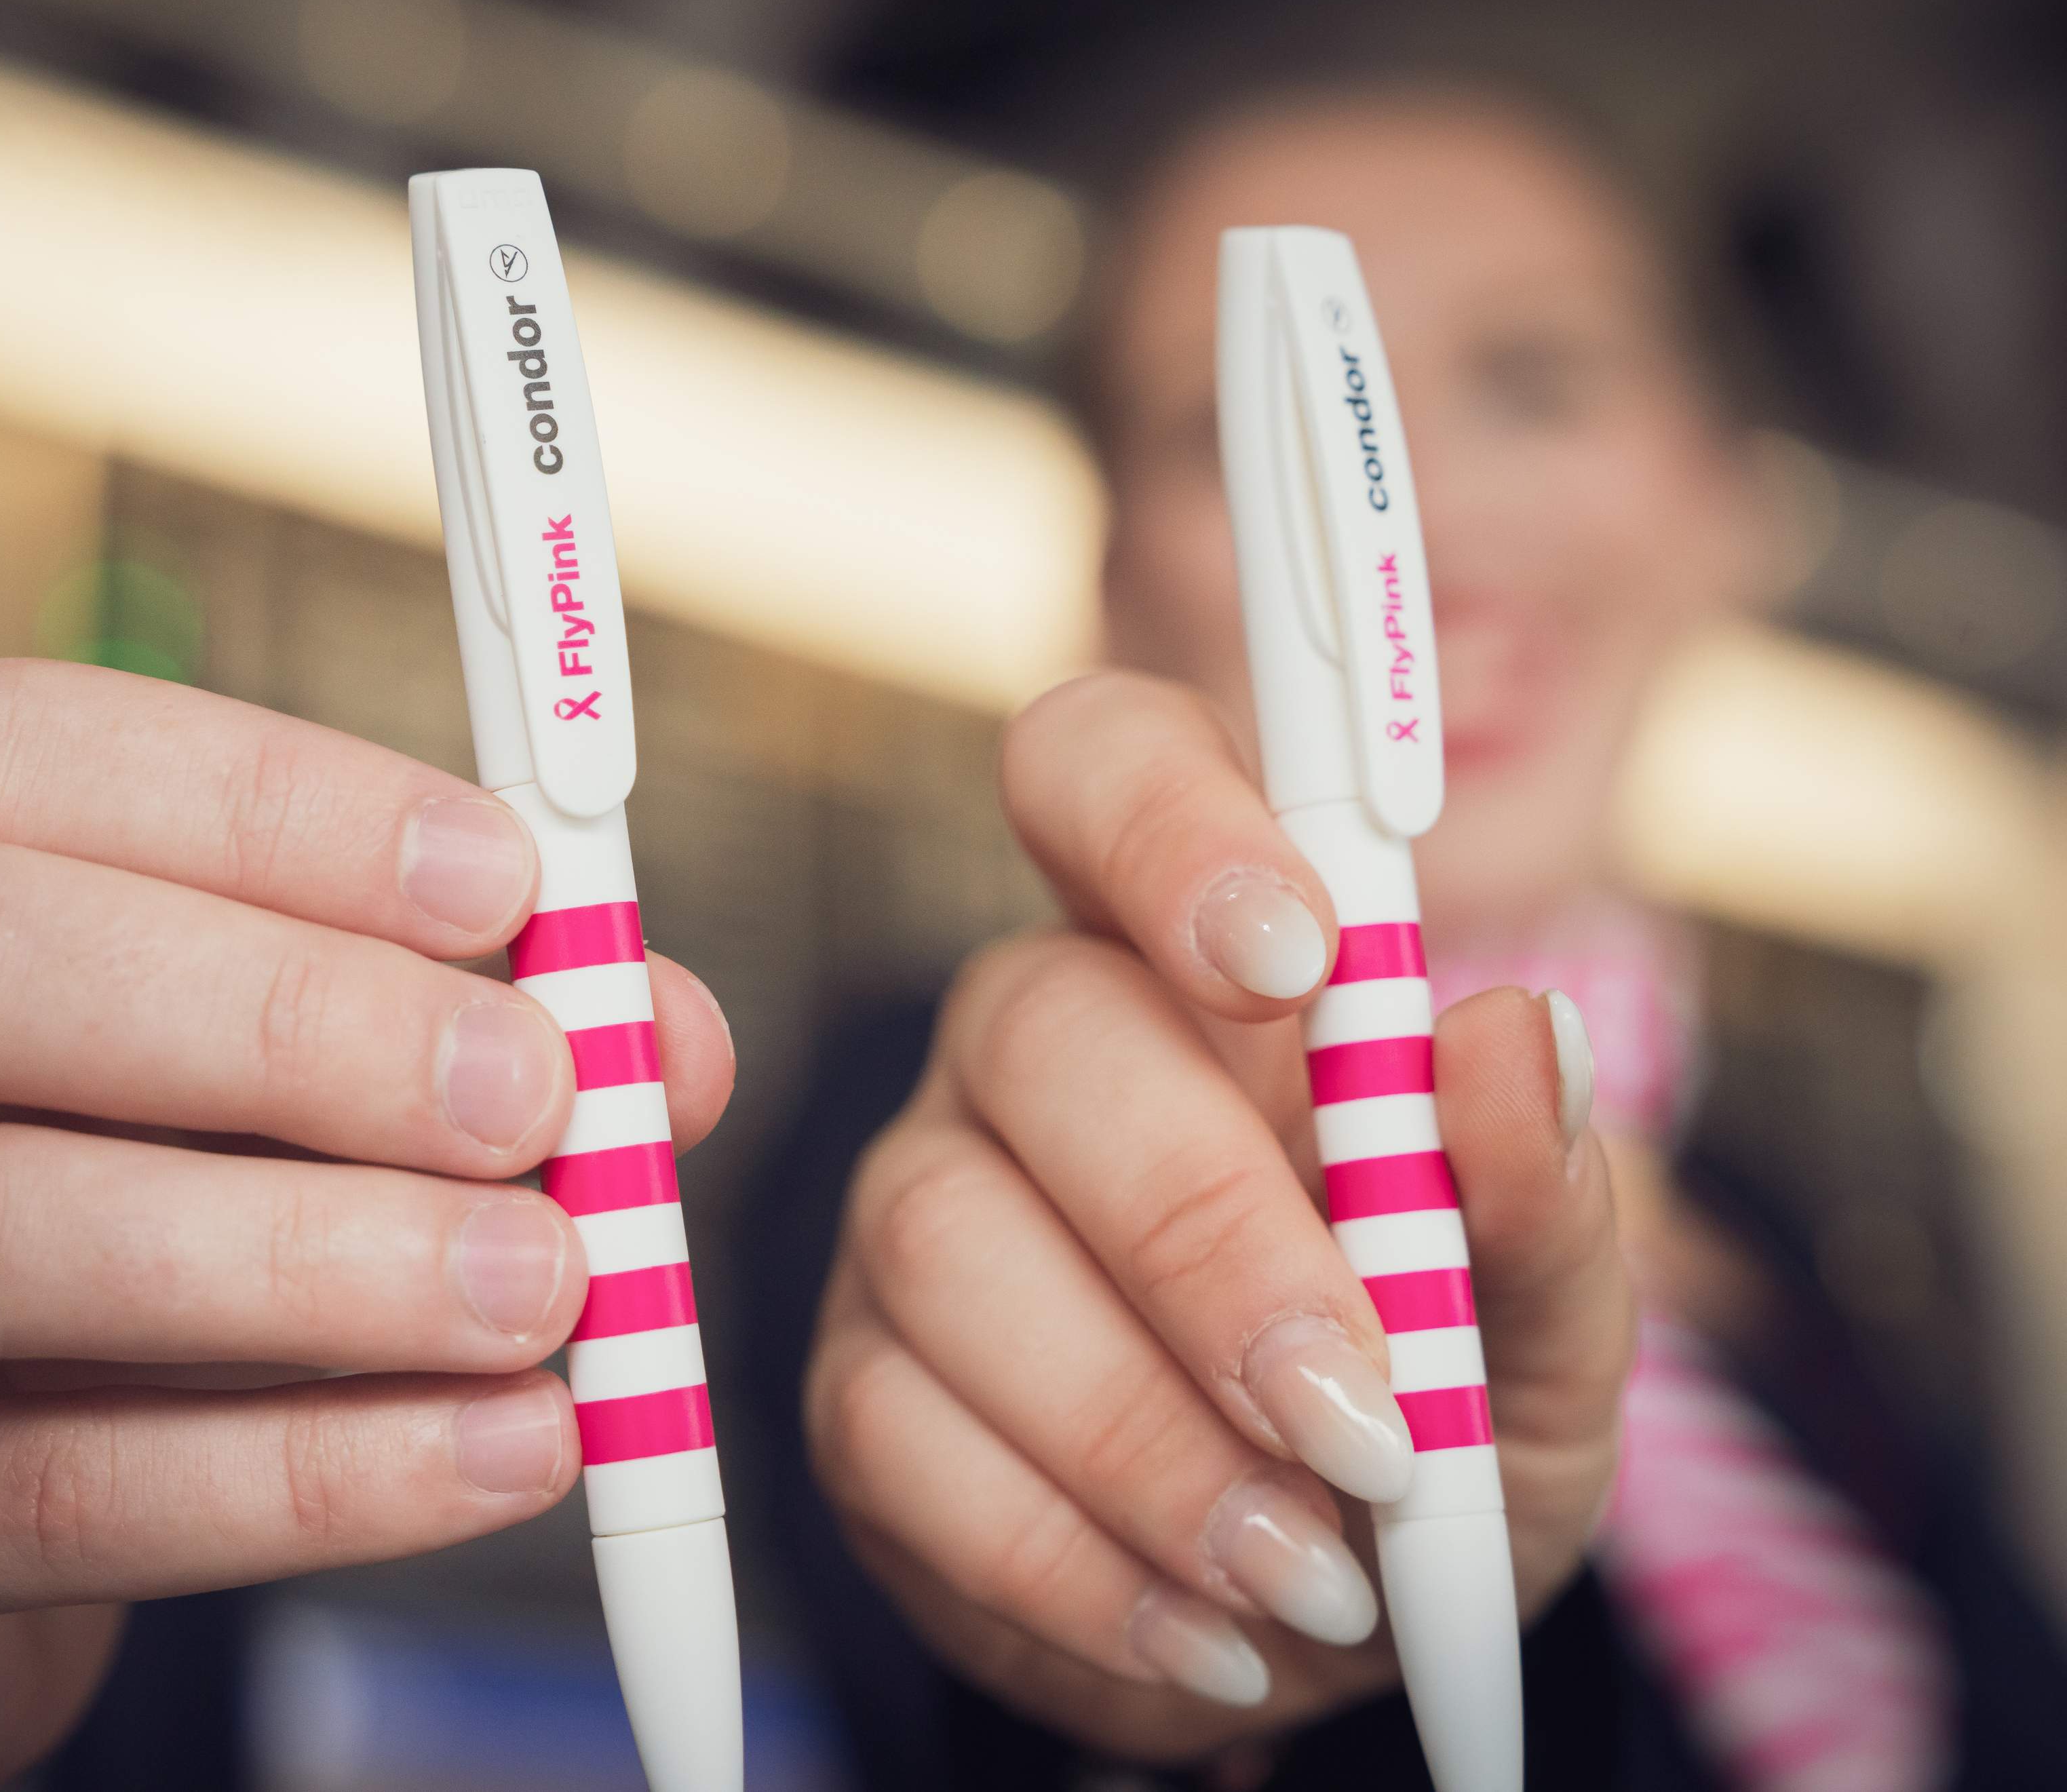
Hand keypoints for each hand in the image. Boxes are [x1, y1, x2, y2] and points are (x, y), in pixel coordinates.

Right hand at [0, 657, 734, 1784]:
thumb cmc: (119, 1222)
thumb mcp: (249, 1095)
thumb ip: (434, 1022)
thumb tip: (661, 1035)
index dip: (261, 799)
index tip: (503, 879)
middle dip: (281, 1016)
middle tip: (534, 1096)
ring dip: (310, 1255)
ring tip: (549, 1287)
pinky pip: (45, 1491)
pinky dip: (296, 1472)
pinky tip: (495, 1452)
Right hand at [804, 671, 1628, 1760]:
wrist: (1322, 1624)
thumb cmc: (1438, 1424)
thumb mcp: (1544, 1333)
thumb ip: (1538, 1195)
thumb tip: (1510, 1035)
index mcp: (1192, 955)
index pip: (1108, 768)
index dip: (1171, 825)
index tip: (1297, 957)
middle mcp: (1025, 1044)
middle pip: (1038, 1030)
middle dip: (1209, 1236)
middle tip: (1363, 1426)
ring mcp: (914, 1205)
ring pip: (950, 1244)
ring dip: (1146, 1435)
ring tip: (1310, 1578)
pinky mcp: (856, 1384)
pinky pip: (898, 1436)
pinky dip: (1071, 1560)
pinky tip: (1206, 1632)